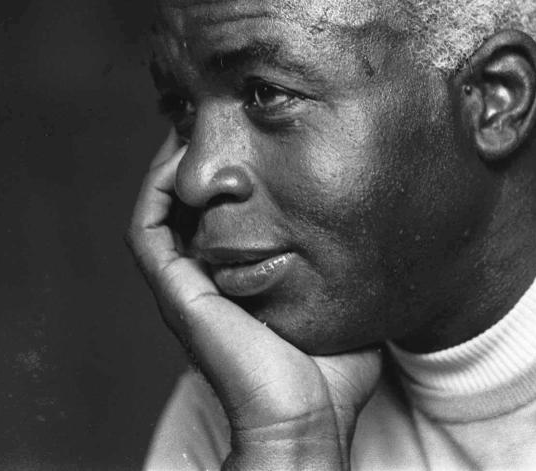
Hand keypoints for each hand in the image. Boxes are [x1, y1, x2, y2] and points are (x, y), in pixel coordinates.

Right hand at [126, 130, 381, 470]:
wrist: (310, 418)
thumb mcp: (347, 301)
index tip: (248, 138)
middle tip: (212, 118)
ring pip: (159, 211)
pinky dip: (155, 192)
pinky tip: (180, 161)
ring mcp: (186, 288)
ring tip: (191, 126)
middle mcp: (205, 282)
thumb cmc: (333, 374)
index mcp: (238, 284)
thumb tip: (388, 231)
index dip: (224, 177)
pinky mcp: (176, 293)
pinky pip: (147, 230)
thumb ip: (354, 268)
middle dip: (195, 159)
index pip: (218, 218)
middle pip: (186, 206)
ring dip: (169, 167)